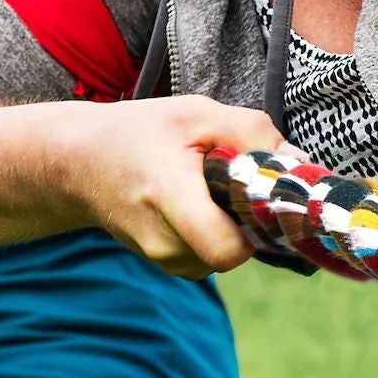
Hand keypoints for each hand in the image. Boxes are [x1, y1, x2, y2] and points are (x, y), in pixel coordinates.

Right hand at [52, 95, 291, 279]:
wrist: (79, 163)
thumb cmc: (140, 132)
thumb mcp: (196, 113)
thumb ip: (251, 132)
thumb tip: (298, 162)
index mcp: (168, 197)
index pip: (227, 250)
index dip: (256, 228)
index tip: (257, 193)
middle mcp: (161, 241)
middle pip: (233, 253)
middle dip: (245, 221)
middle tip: (234, 183)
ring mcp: (159, 258)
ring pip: (223, 258)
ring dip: (229, 227)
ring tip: (207, 188)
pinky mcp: (163, 263)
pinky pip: (206, 257)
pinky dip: (213, 233)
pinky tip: (196, 203)